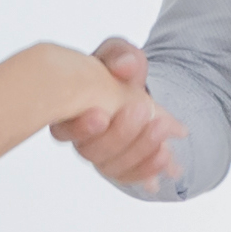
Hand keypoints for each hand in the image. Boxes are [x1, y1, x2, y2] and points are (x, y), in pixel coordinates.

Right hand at [50, 38, 179, 192]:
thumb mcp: (120, 54)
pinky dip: (149, 168)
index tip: (102, 115)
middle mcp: (81, 139)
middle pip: (92, 151)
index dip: (80, 127)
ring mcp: (101, 156)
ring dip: (140, 150)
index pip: (63, 129)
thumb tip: (125, 66)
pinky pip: (130, 177)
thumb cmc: (118, 70)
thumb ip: (120, 55)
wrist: (139, 90)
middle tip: (143, 109)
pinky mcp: (121, 167)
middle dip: (120, 134)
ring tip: (162, 127)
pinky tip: (167, 155)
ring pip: (112, 167)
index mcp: (69, 111)